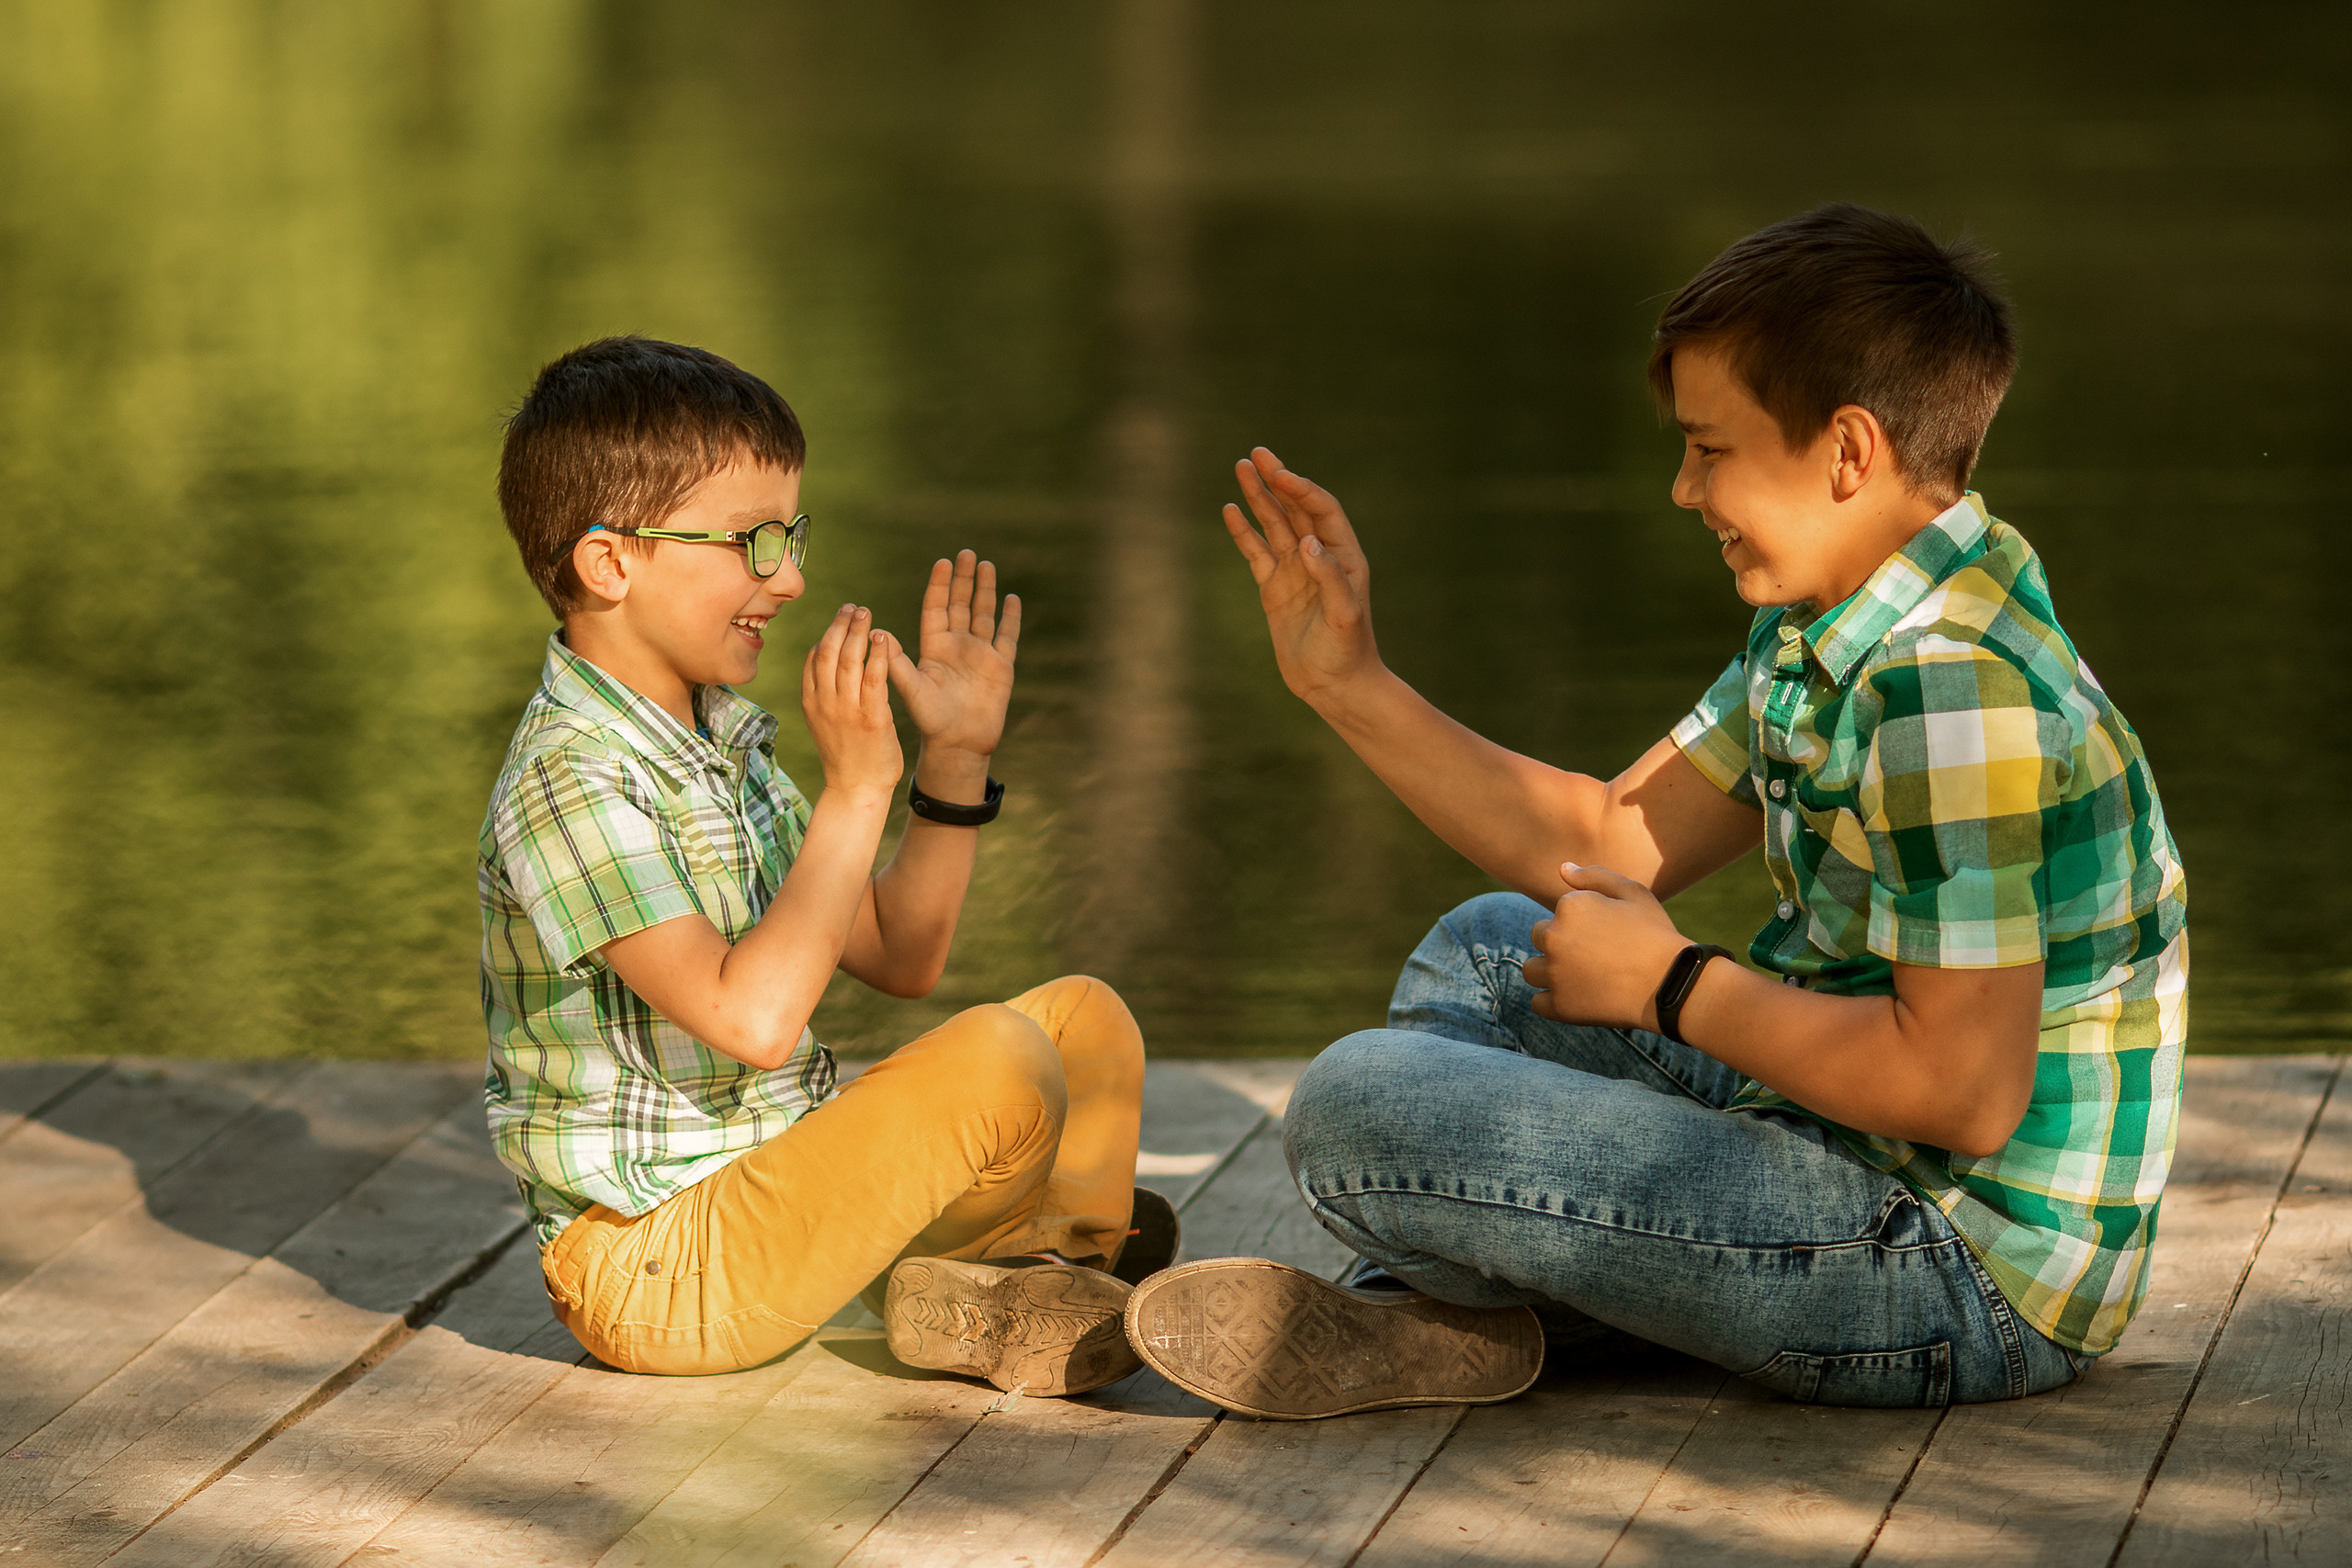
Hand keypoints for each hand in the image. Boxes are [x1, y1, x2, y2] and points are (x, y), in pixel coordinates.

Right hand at [802, 605, 903, 798]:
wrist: (856, 790)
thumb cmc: (846, 757)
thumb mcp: (825, 723)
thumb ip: (825, 696)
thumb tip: (827, 667)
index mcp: (812, 702)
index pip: (812, 659)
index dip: (826, 634)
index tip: (839, 618)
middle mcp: (825, 702)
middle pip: (827, 652)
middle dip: (840, 625)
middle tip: (854, 608)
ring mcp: (846, 710)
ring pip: (847, 660)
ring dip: (857, 632)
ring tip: (866, 613)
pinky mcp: (871, 718)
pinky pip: (873, 679)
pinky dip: (877, 656)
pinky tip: (883, 638)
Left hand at [885, 551, 1020, 762]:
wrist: (959, 744)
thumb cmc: (931, 720)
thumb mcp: (911, 689)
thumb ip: (896, 662)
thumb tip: (877, 631)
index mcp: (934, 647)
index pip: (936, 608)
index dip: (939, 586)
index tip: (943, 562)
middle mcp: (957, 646)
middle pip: (960, 604)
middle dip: (963, 579)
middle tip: (966, 553)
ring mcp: (980, 654)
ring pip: (983, 614)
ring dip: (985, 590)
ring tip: (986, 564)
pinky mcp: (1000, 666)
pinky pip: (1006, 636)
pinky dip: (1010, 617)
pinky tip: (1012, 598)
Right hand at [1221, 447, 1380, 702]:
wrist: (1334, 686)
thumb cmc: (1348, 652)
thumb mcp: (1344, 616)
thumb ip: (1329, 577)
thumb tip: (1306, 542)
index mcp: (1344, 556)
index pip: (1321, 510)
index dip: (1302, 490)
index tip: (1280, 476)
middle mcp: (1318, 557)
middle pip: (1295, 508)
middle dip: (1276, 480)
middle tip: (1257, 454)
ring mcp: (1294, 571)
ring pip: (1273, 525)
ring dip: (1258, 497)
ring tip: (1241, 468)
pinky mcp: (1274, 589)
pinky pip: (1256, 553)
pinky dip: (1243, 532)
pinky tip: (1231, 510)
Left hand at [1522, 863, 1691, 1028]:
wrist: (1673, 983)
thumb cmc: (1656, 935)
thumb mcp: (1634, 893)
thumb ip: (1595, 876)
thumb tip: (1563, 868)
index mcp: (1569, 907)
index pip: (1559, 914)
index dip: (1582, 924)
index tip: (1607, 936)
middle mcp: (1555, 938)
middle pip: (1541, 938)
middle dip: (1561, 945)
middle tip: (1595, 957)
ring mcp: (1555, 974)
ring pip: (1532, 970)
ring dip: (1549, 972)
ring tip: (1582, 977)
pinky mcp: (1560, 1006)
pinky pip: (1538, 1003)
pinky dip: (1553, 1003)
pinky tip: (1577, 999)